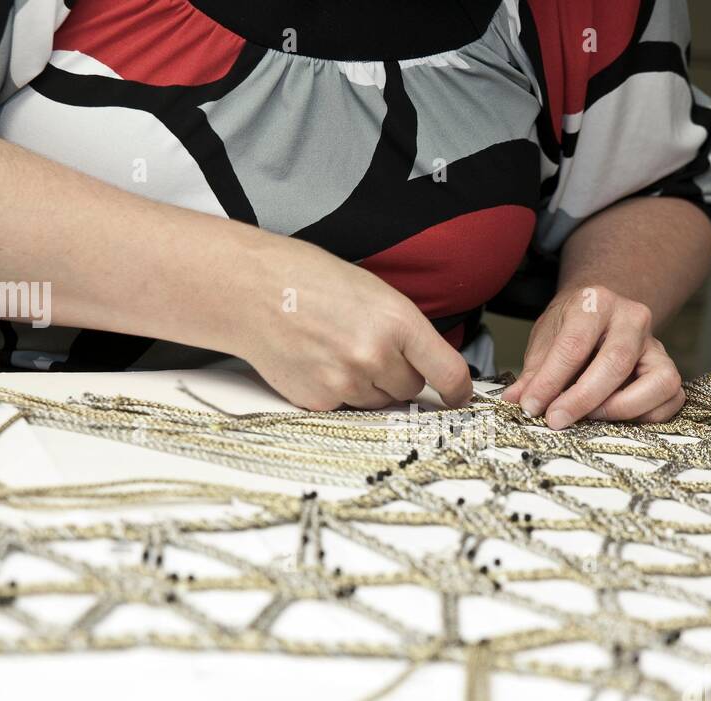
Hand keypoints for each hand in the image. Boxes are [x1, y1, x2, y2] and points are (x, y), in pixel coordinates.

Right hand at [238, 236, 471, 411]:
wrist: (252, 291)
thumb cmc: (311, 282)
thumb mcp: (374, 293)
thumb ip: (405, 332)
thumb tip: (431, 369)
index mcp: (398, 322)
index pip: (449, 373)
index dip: (458, 391)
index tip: (458, 397)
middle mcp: (376, 356)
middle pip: (411, 390)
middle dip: (398, 375)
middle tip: (366, 346)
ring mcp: (346, 382)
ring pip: (379, 402)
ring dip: (369, 385)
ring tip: (337, 350)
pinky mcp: (320, 401)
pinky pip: (347, 408)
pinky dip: (339, 392)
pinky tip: (319, 362)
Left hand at [502, 285, 684, 427]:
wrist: (601, 313)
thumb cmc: (572, 327)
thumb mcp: (546, 339)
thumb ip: (533, 372)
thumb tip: (515, 401)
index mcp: (596, 303)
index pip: (574, 345)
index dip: (550, 381)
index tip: (531, 406)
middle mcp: (632, 319)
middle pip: (616, 362)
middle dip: (582, 398)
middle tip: (556, 419)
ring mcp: (656, 344)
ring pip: (659, 381)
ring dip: (623, 408)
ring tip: (591, 417)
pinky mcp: (668, 368)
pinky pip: (672, 398)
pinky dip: (648, 416)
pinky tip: (617, 419)